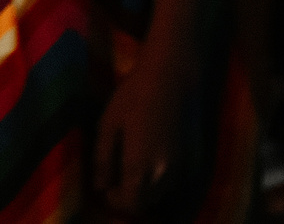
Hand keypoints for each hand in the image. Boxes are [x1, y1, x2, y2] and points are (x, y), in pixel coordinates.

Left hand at [93, 48, 184, 217]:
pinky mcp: (184, 158)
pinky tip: (145, 163)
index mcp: (140, 166)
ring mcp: (176, 167)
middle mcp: (161, 173)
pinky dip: (155, 182)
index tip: (105, 188)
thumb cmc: (132, 97)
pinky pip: (169, 183)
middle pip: (145, 203)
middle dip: (129, 199)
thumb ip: (103, 159)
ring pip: (158, 195)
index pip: (130, 204)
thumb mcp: (108, 125)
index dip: (115, 201)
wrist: (170, 79)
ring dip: (143, 192)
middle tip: (115, 182)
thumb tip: (99, 186)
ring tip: (128, 172)